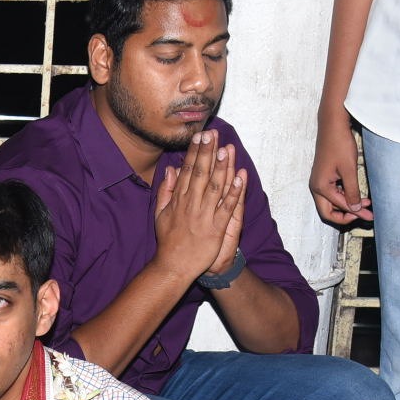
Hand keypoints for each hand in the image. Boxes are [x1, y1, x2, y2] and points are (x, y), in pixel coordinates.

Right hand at [152, 132, 246, 282]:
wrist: (173, 266)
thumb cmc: (168, 240)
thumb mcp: (159, 213)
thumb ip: (165, 190)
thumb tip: (170, 170)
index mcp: (178, 200)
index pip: (187, 171)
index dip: (195, 153)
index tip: (200, 136)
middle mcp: (191, 204)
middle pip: (201, 174)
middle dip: (207, 153)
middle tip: (212, 134)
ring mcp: (204, 216)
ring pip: (215, 187)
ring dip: (221, 168)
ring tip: (226, 149)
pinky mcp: (216, 228)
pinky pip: (227, 207)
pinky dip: (234, 192)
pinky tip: (239, 177)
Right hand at [308, 115, 370, 225]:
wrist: (333, 126)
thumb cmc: (339, 144)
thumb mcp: (349, 170)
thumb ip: (352, 191)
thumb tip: (356, 208)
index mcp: (321, 187)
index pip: (339, 207)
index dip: (355, 212)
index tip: (369, 214)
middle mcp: (316, 187)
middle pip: (328, 212)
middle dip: (346, 215)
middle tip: (364, 214)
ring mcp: (319, 182)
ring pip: (330, 204)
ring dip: (346, 206)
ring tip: (364, 204)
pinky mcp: (324, 177)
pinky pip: (332, 194)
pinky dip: (344, 197)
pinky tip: (355, 194)